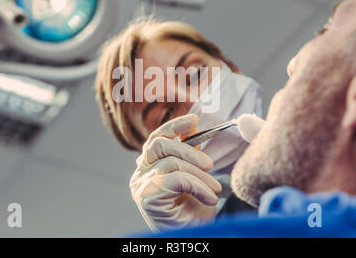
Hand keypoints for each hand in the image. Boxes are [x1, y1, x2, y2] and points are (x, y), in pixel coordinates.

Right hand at [130, 114, 221, 231]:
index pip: (156, 138)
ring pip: (171, 163)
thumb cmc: (193, 210)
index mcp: (149, 166)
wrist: (192, 235)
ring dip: (200, 175)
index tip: (194, 119)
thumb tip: (192, 126)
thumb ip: (190, 152)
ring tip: (215, 189)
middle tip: (211, 165)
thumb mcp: (195, 175)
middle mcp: (140, 173)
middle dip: (190, 151)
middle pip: (160, 145)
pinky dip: (198, 186)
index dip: (174, 126)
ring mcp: (141, 185)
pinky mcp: (147, 196)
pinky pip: (176, 179)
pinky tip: (209, 198)